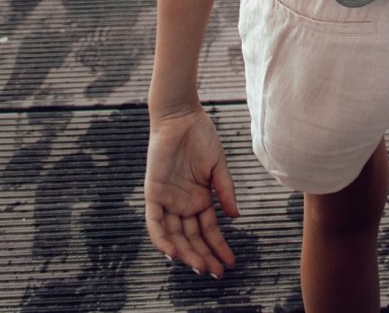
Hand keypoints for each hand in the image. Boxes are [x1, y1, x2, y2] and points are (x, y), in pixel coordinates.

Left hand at [145, 106, 238, 278]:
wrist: (181, 116)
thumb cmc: (201, 136)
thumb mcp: (218, 165)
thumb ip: (225, 191)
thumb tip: (235, 217)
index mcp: (200, 199)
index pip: (209, 230)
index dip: (218, 247)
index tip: (230, 262)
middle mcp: (183, 204)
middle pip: (192, 238)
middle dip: (204, 256)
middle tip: (215, 272)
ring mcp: (168, 201)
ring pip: (175, 236)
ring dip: (186, 253)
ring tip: (200, 266)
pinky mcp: (153, 194)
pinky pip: (155, 223)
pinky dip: (162, 239)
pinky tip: (174, 253)